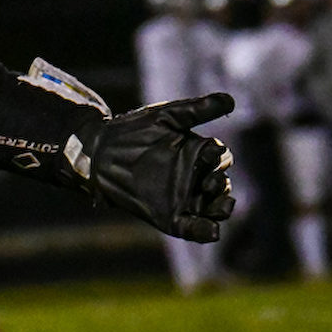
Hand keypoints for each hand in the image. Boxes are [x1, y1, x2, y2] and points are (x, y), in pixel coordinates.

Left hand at [79, 94, 235, 242]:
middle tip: (209, 182)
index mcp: (197, 154)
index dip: (219, 158)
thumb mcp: (167, 116)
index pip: (221, 158)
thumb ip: (198, 109)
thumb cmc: (133, 130)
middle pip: (220, 186)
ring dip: (221, 209)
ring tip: (221, 207)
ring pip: (212, 209)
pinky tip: (212, 231)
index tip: (210, 153)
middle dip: (221, 186)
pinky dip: (204, 231)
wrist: (100, 150)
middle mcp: (194, 177)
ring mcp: (183, 198)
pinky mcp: (169, 216)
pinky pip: (192, 228)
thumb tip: (231, 100)